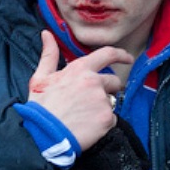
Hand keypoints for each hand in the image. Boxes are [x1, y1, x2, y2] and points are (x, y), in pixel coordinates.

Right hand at [28, 32, 131, 151]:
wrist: (43, 135)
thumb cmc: (40, 108)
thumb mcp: (40, 78)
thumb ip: (49, 55)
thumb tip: (46, 34)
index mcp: (80, 69)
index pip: (108, 54)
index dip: (121, 55)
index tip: (128, 59)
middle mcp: (95, 82)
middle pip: (114, 82)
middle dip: (108, 90)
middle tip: (92, 102)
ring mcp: (102, 100)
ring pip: (111, 102)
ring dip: (102, 108)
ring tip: (84, 116)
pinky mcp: (107, 119)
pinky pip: (111, 120)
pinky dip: (102, 124)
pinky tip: (87, 127)